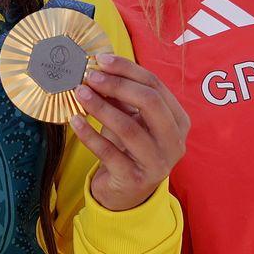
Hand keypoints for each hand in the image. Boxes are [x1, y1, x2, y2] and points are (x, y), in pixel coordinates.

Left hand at [68, 54, 189, 211]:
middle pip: (149, 102)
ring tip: (79, 93)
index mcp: (179, 120)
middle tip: (89, 76)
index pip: (156, 86)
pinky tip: (74, 120)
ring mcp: (157, 162)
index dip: (127, 69)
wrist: (126, 193)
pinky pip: (108, 153)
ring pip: (128, 128)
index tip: (101, 60)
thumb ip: (123, 96)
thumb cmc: (130, 148)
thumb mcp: (132, 119)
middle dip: (117, 85)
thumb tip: (99, 68)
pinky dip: (88, 135)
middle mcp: (174, 142)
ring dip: (100, 107)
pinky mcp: (135, 179)